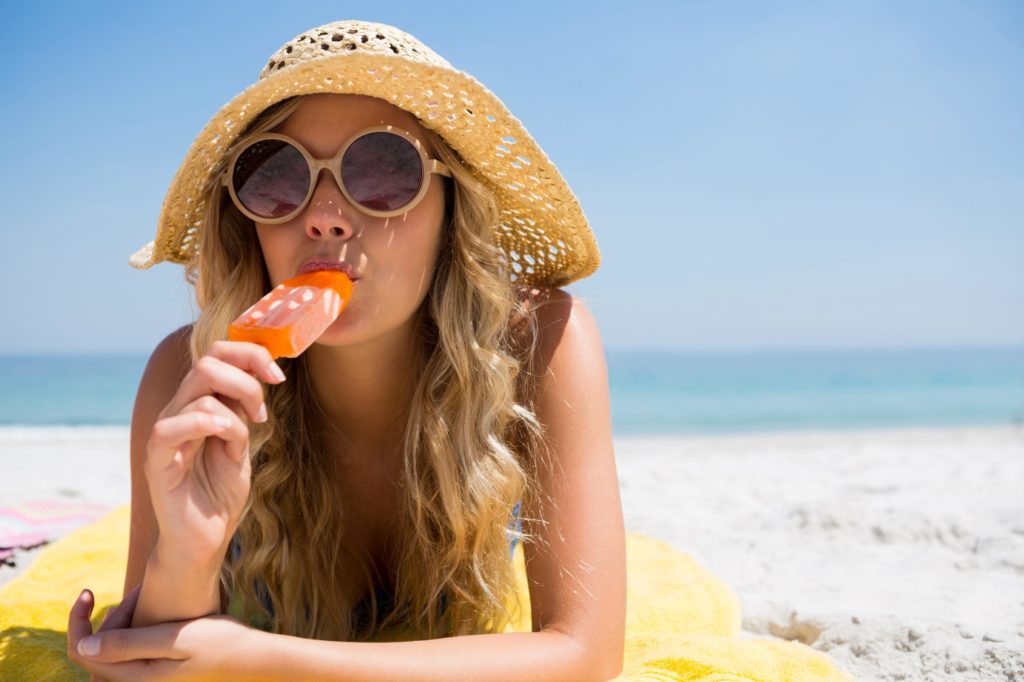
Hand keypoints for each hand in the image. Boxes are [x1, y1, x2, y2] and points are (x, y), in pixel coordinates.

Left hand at [68, 587, 264, 681]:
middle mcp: (136, 681)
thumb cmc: (218, 644)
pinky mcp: (158, 669)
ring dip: (123, 619)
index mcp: (133, 677)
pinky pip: (131, 648)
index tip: (87, 591)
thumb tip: (82, 646)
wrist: (252, 658)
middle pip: (97, 648)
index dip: (76, 622)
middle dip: (109, 616)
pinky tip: (155, 608)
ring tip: (149, 595)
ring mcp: (147, 676)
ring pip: (115, 647)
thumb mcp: (173, 639)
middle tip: (138, 592)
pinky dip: (135, 626)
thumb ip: (128, 644)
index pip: (82, 652)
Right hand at [146, 340, 284, 566]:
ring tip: (244, 440)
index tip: (278, 376)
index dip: (250, 354)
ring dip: (235, 412)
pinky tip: (225, 438)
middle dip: (247, 381)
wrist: (205, 538)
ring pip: (200, 391)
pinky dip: (204, 424)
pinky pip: (170, 427)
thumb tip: (261, 371)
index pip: (217, 353)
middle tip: (261, 413)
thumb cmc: (221, 491)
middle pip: (208, 362)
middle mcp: (178, 410)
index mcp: (198, 402)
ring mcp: (165, 433)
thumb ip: (243, 409)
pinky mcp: (156, 460)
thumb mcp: (241, 441)